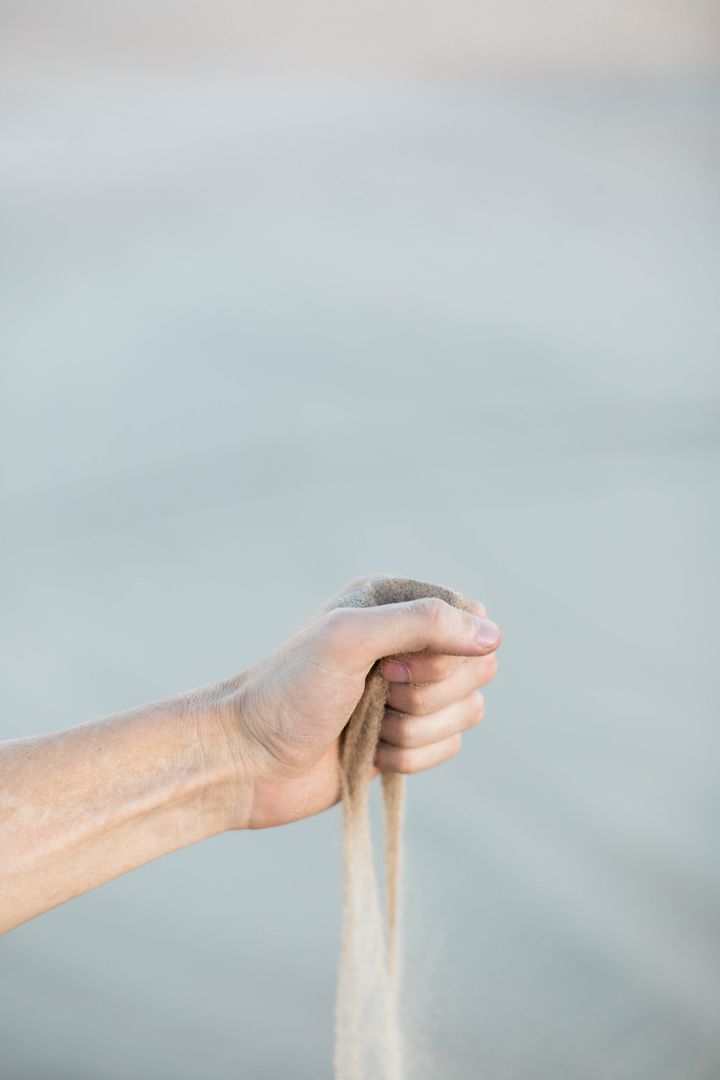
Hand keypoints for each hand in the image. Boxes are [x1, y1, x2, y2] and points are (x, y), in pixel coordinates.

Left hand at [210, 575, 501, 829]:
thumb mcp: (349, 638)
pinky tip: (367, 752)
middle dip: (426, 693)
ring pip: (466, 711)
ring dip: (414, 729)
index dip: (447, 651)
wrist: (246, 761)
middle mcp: (405, 643)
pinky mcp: (405, 738)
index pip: (471, 617)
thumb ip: (423, 623)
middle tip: (374, 692)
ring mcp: (406, 692)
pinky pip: (448, 747)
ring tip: (365, 725)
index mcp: (392, 604)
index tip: (392, 665)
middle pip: (477, 668)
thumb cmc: (287, 691)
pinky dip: (409, 757)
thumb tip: (494, 635)